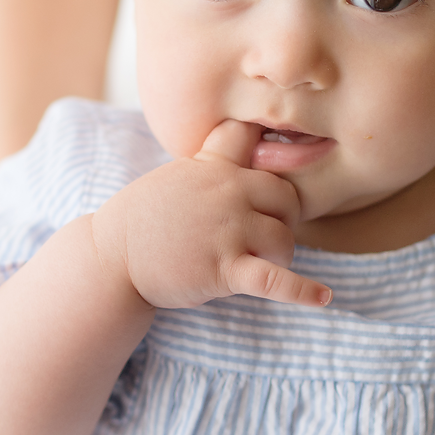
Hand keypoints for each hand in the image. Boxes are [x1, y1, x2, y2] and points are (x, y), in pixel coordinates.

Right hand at [90, 119, 331, 309]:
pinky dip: (303, 291)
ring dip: (279, 255)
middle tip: (263, 235)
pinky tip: (323, 297)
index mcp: (215, 167)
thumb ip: (215, 159)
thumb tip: (248, 137)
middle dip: (283, 218)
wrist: (111, 258)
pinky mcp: (224, 269)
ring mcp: (227, 230)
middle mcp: (226, 192)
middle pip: (287, 198)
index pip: (260, 148)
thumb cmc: (144, 219)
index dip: (274, 164)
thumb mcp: (179, 174)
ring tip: (260, 264)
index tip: (277, 178)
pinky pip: (275, 280)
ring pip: (284, 239)